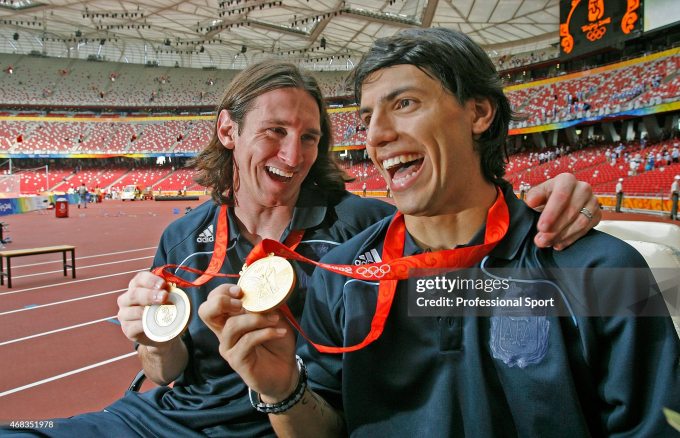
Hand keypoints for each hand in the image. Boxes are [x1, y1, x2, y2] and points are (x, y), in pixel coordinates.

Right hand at [117, 271, 168, 348]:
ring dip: (148, 311)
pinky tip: (153, 324)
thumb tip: (177, 290)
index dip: (151, 280)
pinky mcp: (127, 329)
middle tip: (164, 296)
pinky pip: (134, 326)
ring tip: (161, 311)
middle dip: (150, 295)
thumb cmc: (164, 311)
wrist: (162, 333)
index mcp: (137, 286)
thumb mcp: (170, 299)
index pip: (140, 278)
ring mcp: (124, 314)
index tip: (163, 284)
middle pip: (135, 294)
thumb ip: (172, 293)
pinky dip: (144, 325)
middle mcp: (127, 299)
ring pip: (133, 311)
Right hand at [198, 284, 297, 401]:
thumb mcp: (275, 317)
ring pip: (231, 326)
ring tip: (275, 320)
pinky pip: (246, 341)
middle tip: (241, 303)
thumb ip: (267, 305)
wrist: (285, 369)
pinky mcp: (236, 360)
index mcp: (230, 317)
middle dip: (220, 301)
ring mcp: (228, 346)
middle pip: (206, 312)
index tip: (241, 290)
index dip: (222, 291)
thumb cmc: (277, 342)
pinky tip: (279, 332)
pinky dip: (265, 333)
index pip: (213, 299)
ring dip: (256, 319)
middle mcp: (224, 331)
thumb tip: (266, 293)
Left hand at [525, 173, 601, 249]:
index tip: (541, 227)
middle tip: (541, 240)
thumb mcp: (538, 194)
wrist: (562, 202)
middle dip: (555, 229)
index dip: (551, 213)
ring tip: (547, 243)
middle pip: (571, 211)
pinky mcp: (597, 214)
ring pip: (580, 222)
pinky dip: (571, 239)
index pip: (561, 196)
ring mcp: (593, 201)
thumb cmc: (548, 197)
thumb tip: (531, 202)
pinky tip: (558, 244)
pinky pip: (586, 229)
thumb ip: (534, 196)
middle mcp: (583, 188)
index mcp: (567, 180)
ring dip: (562, 236)